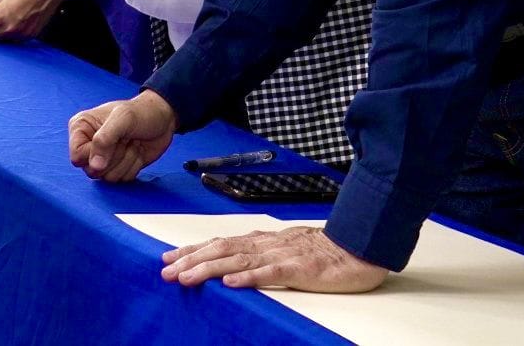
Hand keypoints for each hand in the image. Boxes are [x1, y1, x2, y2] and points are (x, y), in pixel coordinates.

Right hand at [68, 90, 175, 182]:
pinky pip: (121, 180)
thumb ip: (104, 140)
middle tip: (125, 139)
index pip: (77, 156)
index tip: (112, 142)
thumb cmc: (141, 112)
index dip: (94, 155)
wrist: (163, 119)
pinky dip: (133, 167)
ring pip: (107, 178)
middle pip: (92, 171)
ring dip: (126, 161)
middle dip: (114, 157)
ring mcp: (104, 158)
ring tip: (132, 142)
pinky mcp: (118, 167)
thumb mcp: (123, 119)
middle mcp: (89, 145)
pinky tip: (137, 151)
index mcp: (81, 128)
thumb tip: (94, 166)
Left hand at [161, 225, 388, 292]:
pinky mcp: (299, 268)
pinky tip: (231, 282)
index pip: (219, 243)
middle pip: (221, 250)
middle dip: (190, 260)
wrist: (358, 248)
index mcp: (261, 241)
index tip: (167, 257)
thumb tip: (228, 266)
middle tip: (165, 270)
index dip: (192, 250)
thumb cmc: (321, 252)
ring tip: (186, 277)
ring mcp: (281, 255)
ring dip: (209, 268)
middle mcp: (266, 244)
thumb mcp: (283, 251)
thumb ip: (258, 256)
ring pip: (238, 260)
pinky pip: (270, 272)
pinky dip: (249, 276)